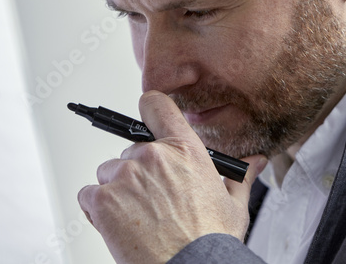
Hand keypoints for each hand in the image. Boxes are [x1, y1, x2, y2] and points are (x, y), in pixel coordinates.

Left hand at [78, 91, 267, 263]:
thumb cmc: (210, 239)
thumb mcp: (233, 204)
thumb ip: (240, 175)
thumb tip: (256, 162)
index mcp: (184, 149)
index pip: (156, 105)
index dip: (150, 110)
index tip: (147, 118)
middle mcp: (152, 156)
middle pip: (131, 150)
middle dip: (139, 172)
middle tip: (153, 199)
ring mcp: (124, 176)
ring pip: (109, 172)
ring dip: (118, 189)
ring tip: (137, 216)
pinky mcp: (102, 200)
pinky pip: (89, 194)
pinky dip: (98, 208)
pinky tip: (119, 225)